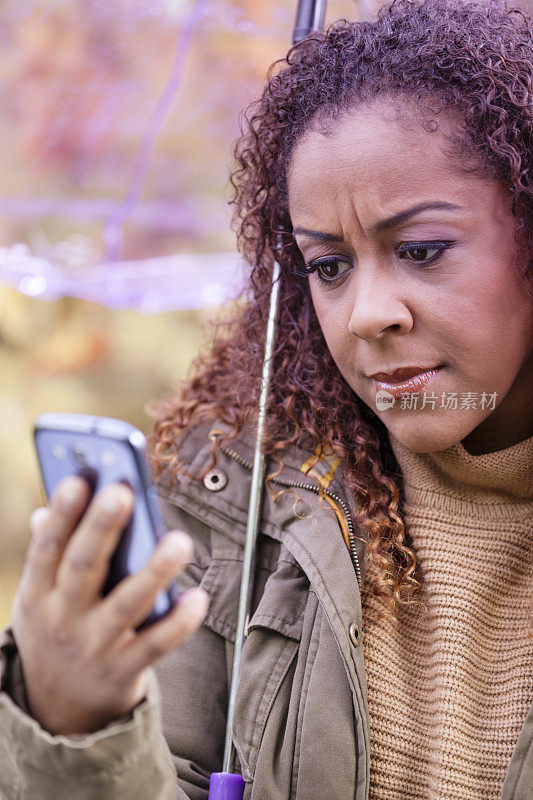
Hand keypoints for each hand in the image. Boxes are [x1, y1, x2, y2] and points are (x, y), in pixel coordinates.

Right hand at [11, 475, 209, 735]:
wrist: (59, 708)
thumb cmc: (55, 629)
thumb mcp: (37, 596)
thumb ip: (47, 553)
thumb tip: (46, 510)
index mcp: (37, 593)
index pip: (47, 548)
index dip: (62, 514)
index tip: (79, 479)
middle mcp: (62, 619)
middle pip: (83, 567)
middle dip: (101, 529)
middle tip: (123, 492)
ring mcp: (94, 647)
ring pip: (126, 605)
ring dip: (154, 572)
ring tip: (179, 541)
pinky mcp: (124, 670)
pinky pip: (156, 644)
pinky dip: (179, 622)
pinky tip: (198, 596)